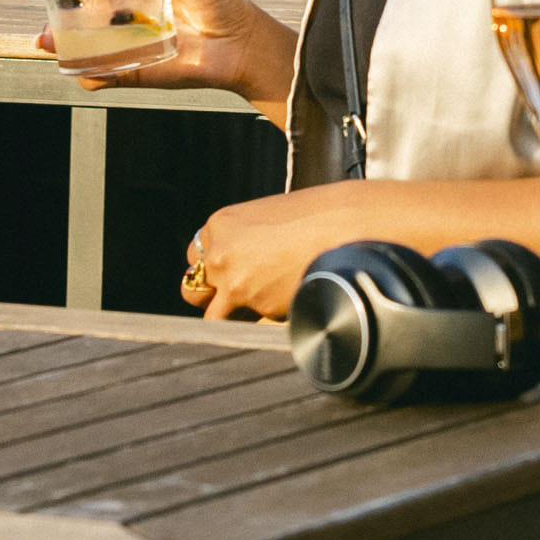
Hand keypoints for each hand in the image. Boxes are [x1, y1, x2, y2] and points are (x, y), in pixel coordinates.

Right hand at [30, 0, 248, 88]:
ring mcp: (121, 37)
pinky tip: (82, 72)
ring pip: (77, 37)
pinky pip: (100, 74)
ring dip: (56, 37)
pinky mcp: (131, 67)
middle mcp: (118, 5)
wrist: (241, 45)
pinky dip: (88, 74)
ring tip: (44, 37)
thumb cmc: (221, 2)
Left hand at [180, 201, 329, 320]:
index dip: (215, 270)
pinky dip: (263, 322)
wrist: (344, 225)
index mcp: (220, 224)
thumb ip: (245, 238)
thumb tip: (244, 261)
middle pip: (194, 290)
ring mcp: (235, 282)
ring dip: (231, 318)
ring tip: (258, 312)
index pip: (197, 258)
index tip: (231, 274)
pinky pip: (249, 325)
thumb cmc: (316, 215)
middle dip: (212, 297)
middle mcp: (220, 254)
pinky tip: (284, 304)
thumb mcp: (267, 215)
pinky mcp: (257, 305)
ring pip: (214, 317)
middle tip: (236, 297)